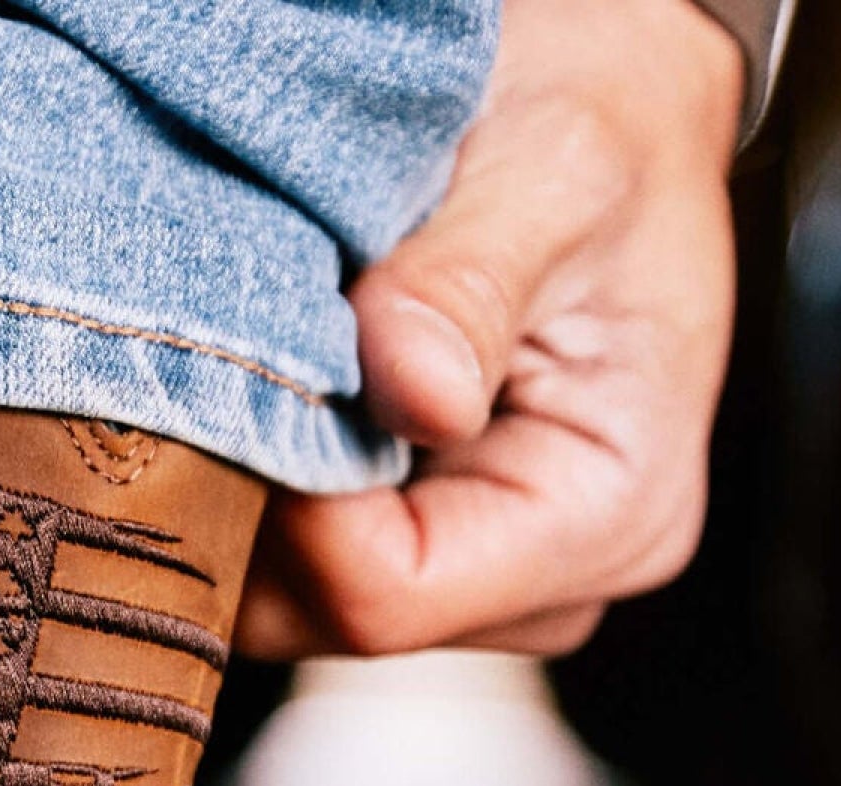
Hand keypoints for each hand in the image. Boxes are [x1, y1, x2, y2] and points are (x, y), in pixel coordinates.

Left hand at [239, 0, 744, 658]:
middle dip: (255, 502)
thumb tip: (411, 391)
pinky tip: (282, 383)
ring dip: (250, 485)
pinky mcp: (425, 551)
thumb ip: (467, 289)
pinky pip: (298, 560)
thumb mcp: (553, 174)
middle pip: (327, 616)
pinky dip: (264, 476)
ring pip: (295, 599)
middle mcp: (548, 585)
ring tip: (268, 356)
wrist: (611, 114)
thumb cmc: (603, 135)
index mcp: (608, 518)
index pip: (387, 596)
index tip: (248, 383)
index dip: (288, 511)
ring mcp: (482, 581)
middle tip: (230, 361)